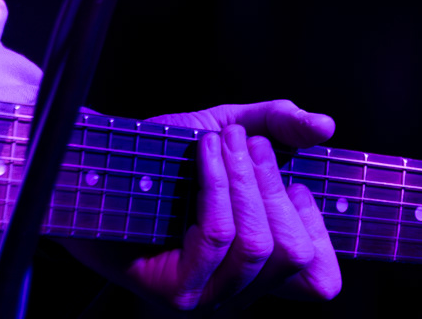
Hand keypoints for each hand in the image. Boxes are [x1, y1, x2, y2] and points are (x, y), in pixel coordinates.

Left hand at [72, 99, 340, 308]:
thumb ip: (277, 125)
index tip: (294, 182)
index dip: (320, 229)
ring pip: (257, 245)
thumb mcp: (227, 128)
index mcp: (259, 264)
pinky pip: (217, 236)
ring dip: (244, 179)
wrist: (94, 170)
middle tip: (249, 144)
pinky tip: (204, 154)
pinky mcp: (177, 292)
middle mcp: (238, 290)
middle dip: (273, 183)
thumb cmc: (161, 158)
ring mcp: (209, 297)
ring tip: (223, 141)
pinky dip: (216, 185)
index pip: (320, 279)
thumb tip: (326, 127)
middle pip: (292, 252)